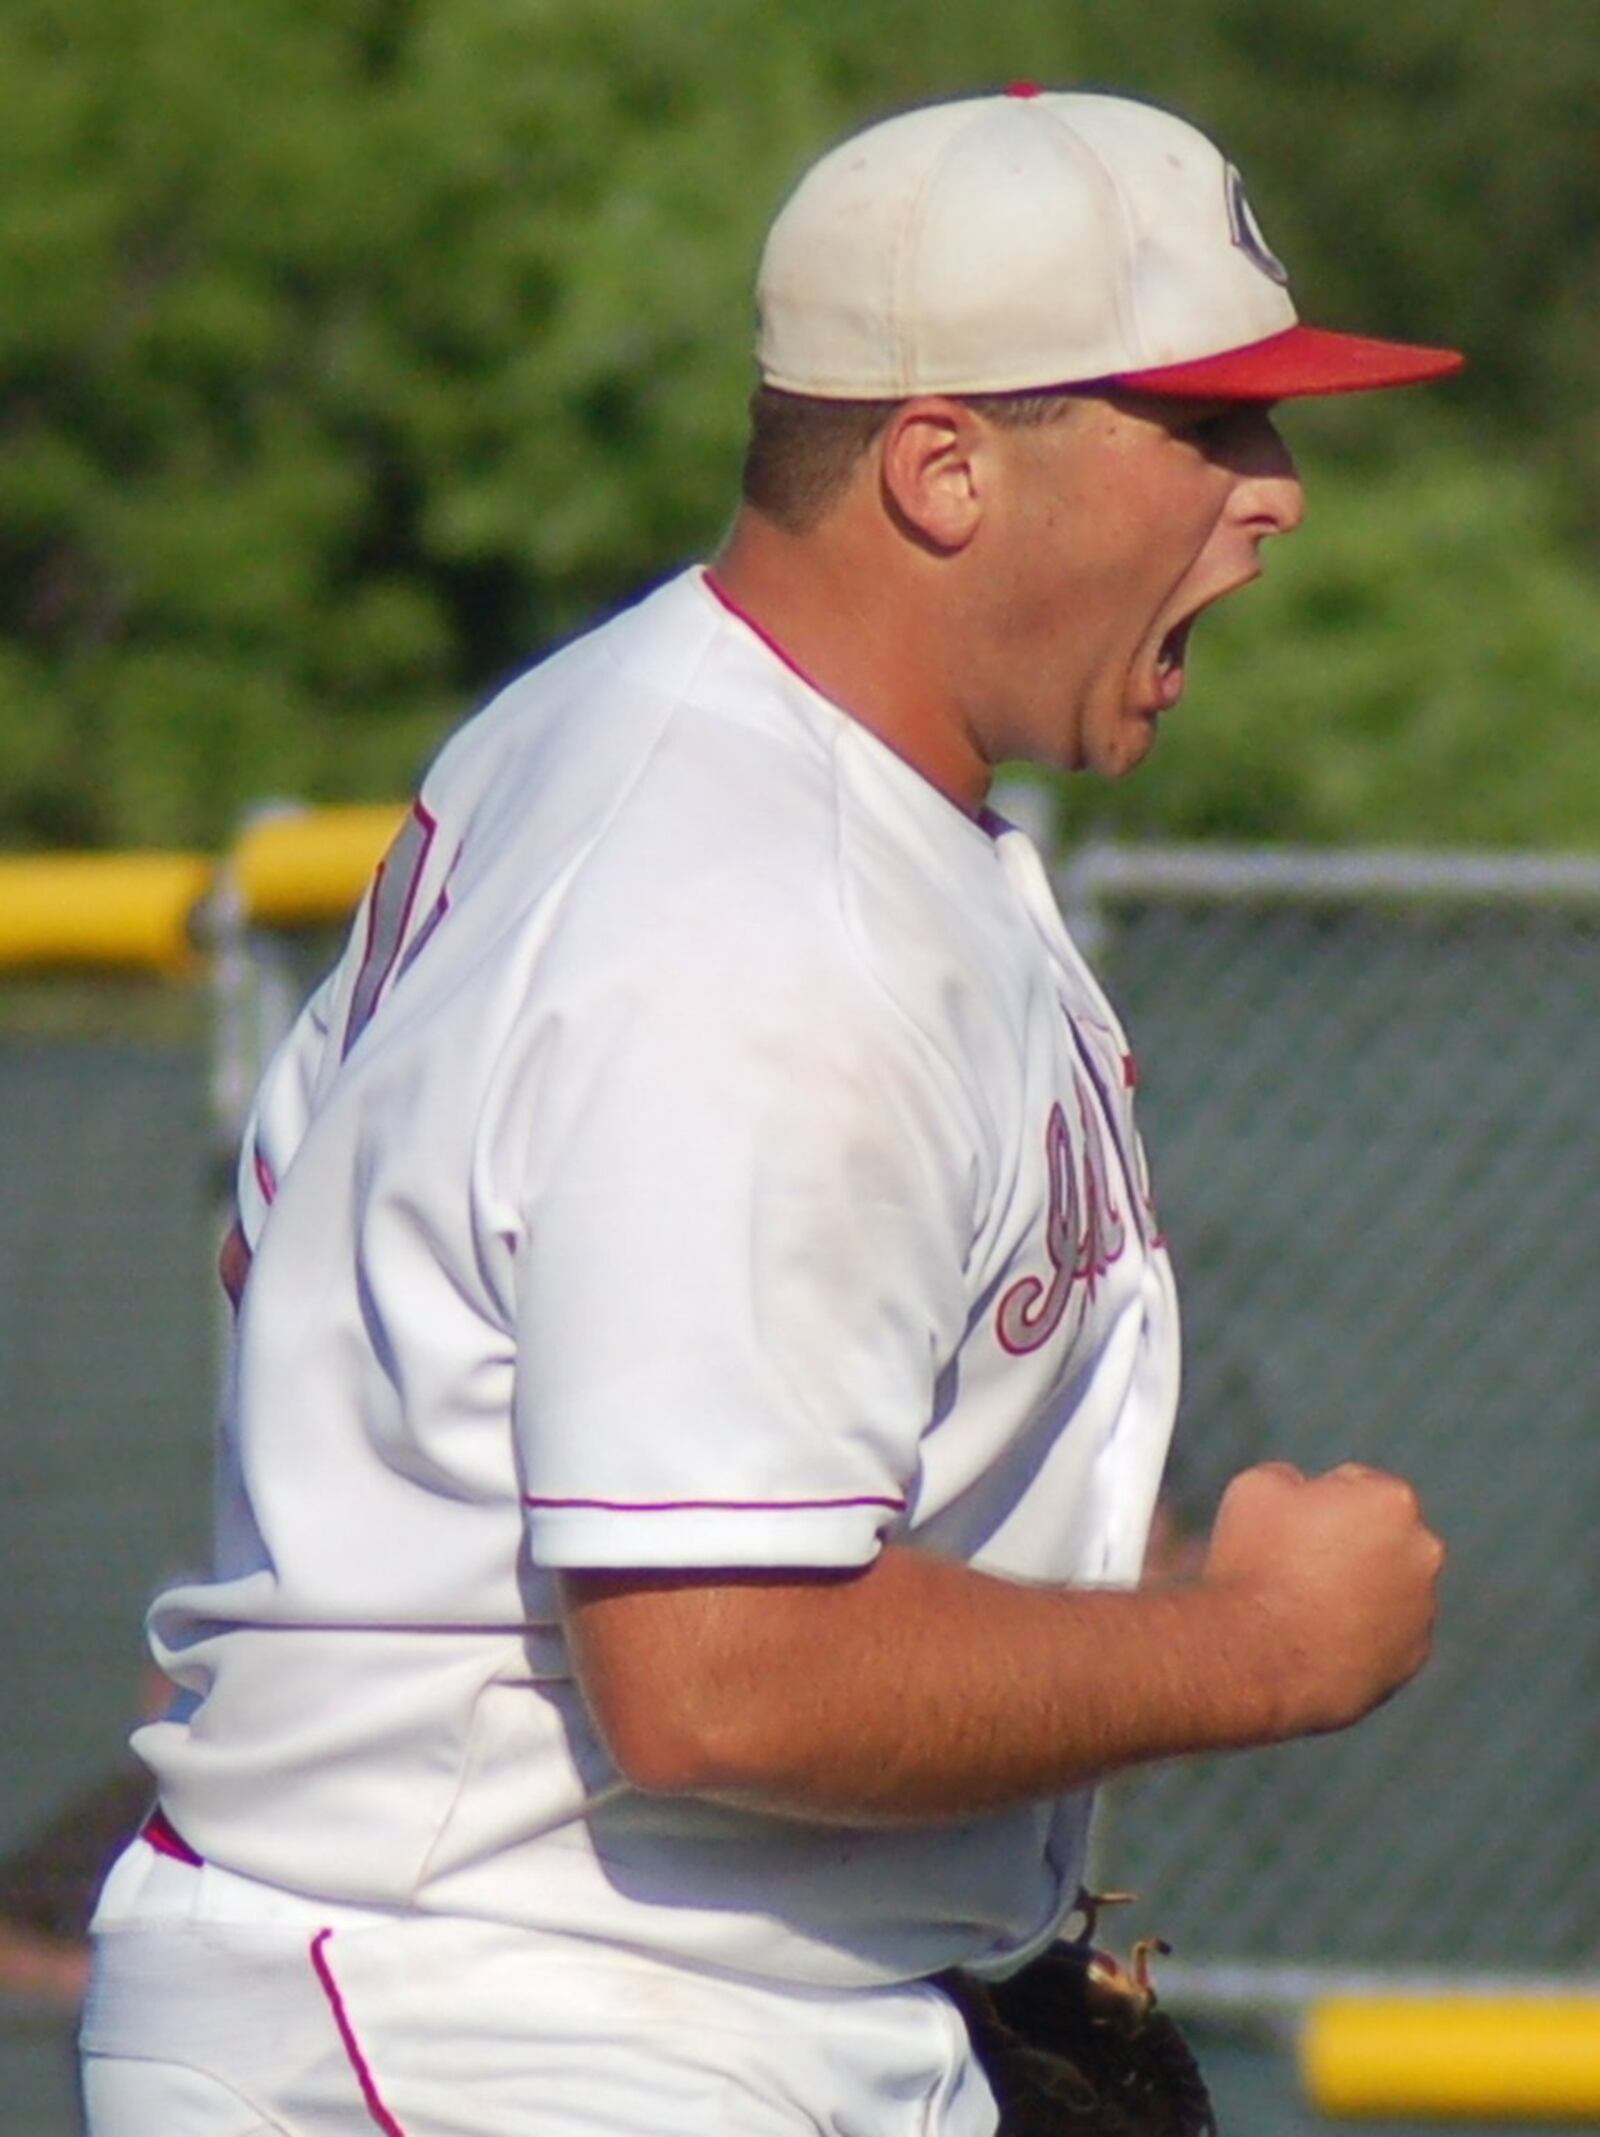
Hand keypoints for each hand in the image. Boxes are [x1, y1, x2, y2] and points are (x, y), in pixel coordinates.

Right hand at [1201, 1460, 1445, 1739]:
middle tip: (1300, 1565)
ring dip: (1359, 1588)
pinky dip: (1363, 1632)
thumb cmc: (1257, 1564)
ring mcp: (1422, 1608)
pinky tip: (1321, 1639)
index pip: (1357, 1485)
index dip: (1318, 1502)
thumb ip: (1294, 1477)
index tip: (1291, 1527)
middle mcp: (1423, 1551)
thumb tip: (1303, 1490)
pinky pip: (1387, 1632)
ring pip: (1388, 1584)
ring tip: (1306, 1607)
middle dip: (1351, 1542)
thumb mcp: (1256, 1487)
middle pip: (1382, 1534)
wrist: (1259, 1658)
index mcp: (1392, 1500)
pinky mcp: (1413, 1656)